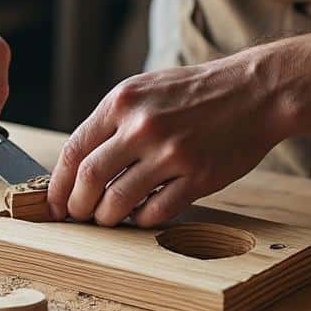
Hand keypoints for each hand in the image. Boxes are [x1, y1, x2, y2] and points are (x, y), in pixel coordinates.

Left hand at [47, 50, 291, 227]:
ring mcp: (170, 153)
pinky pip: (156, 212)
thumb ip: (114, 121)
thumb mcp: (146, 90)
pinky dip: (142, 221)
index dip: (58, 184)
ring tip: (108, 219)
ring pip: (118, 201)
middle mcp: (142, 126)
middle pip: (88, 179)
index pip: (74, 150)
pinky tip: (142, 216)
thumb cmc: (198, 92)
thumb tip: (80, 163)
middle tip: (77, 216)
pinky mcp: (198, 176)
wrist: (256, 91)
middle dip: (76, 206)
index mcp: (123, 102)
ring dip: (106, 218)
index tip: (55, 202)